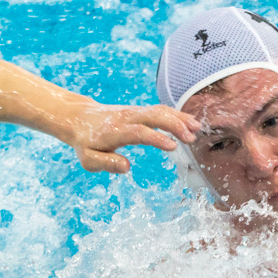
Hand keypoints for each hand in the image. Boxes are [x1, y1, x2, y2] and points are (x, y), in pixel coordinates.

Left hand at [67, 104, 199, 173]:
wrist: (80, 118)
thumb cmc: (86, 142)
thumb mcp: (89, 159)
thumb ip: (106, 163)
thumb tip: (126, 167)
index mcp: (114, 131)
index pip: (138, 132)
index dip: (156, 138)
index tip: (173, 146)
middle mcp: (126, 117)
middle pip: (153, 115)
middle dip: (174, 124)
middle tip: (191, 137)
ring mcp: (134, 111)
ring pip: (159, 110)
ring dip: (179, 118)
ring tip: (197, 129)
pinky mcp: (140, 111)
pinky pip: (160, 110)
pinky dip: (176, 115)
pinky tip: (190, 123)